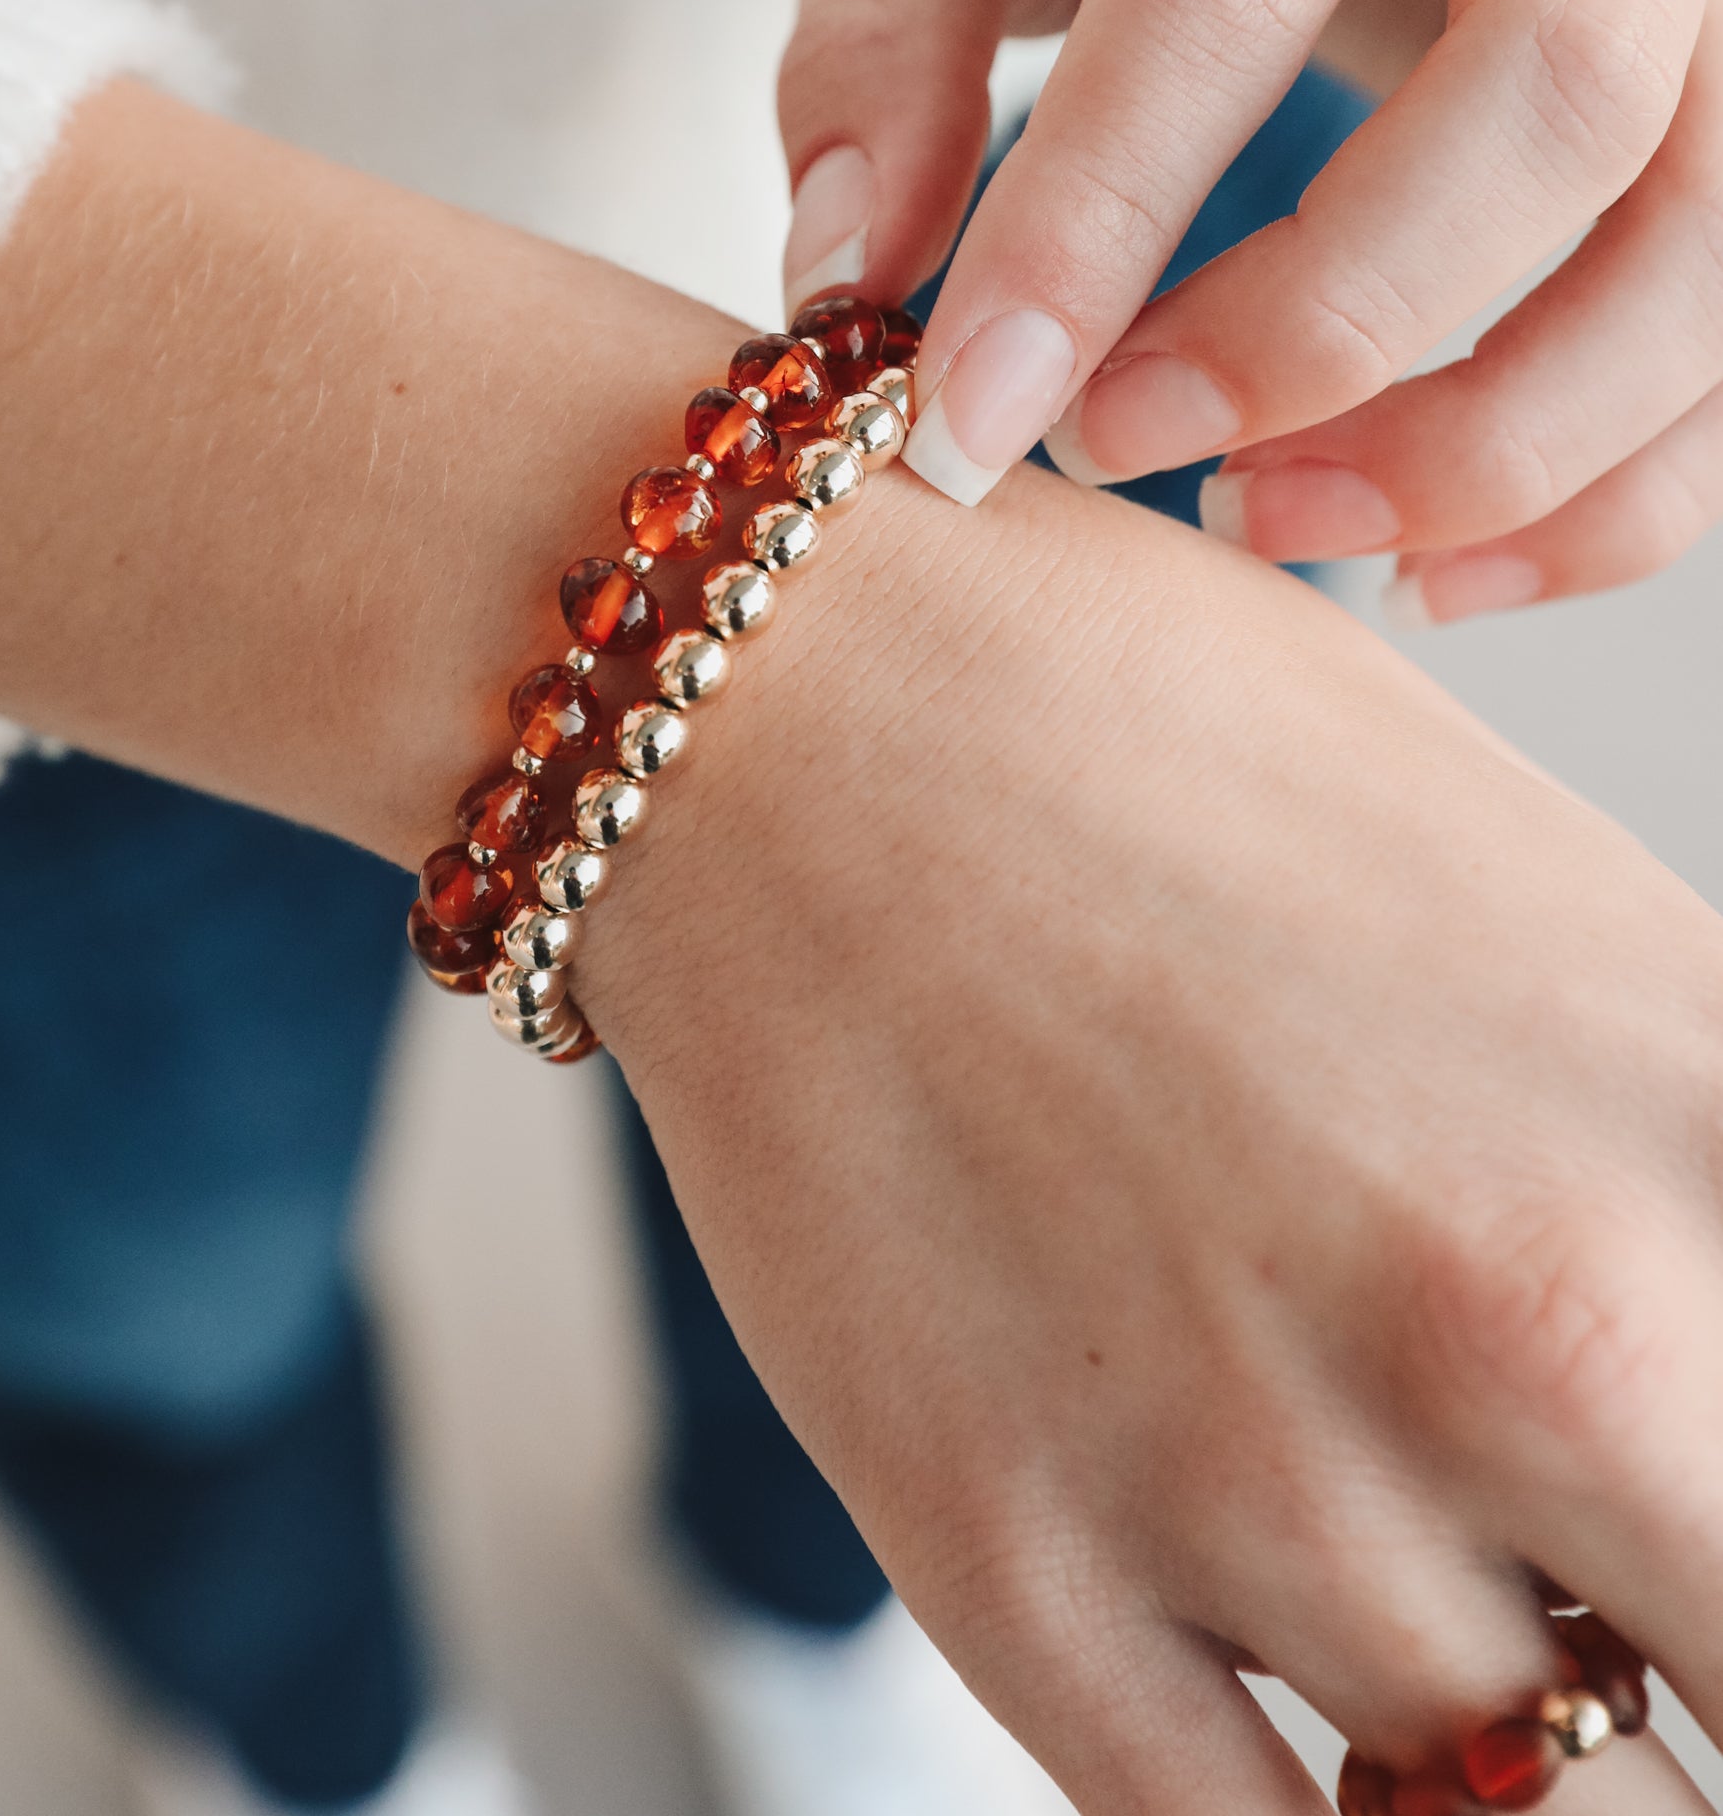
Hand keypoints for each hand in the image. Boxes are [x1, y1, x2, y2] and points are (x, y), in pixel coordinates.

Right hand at [588, 450, 1722, 1815]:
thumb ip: (1704, 1181)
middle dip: (1675, 1643)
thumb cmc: (1152, 744)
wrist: (777, 701)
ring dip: (1504, 1735)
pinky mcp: (1018, 1569)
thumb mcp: (1562, 919)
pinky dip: (1318, 1812)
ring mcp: (1262, 1472)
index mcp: (1693, 1126)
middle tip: (1606, 1590)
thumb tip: (1715, 1392)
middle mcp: (1527, 1322)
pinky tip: (1299, 1691)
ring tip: (1425, 1571)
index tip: (1699, 1536)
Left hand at [780, 0, 1722, 619]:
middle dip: (1330, 319)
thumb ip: (874, 28)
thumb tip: (851, 278)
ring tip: (1255, 522)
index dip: (1100, 207)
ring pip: (1711, 222)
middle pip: (1564, 78)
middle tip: (1115, 446)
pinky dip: (1608, 489)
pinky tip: (1424, 557)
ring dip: (1492, 440)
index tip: (967, 413)